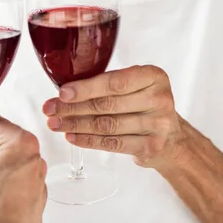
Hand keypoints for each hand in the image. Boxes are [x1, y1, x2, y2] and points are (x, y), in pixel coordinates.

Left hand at [43, 65, 188, 169]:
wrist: (171, 137)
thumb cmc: (143, 104)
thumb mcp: (134, 85)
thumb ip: (107, 82)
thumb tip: (65, 90)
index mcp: (153, 76)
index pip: (114, 82)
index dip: (85, 88)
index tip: (62, 93)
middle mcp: (159, 98)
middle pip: (107, 104)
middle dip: (73, 107)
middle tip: (50, 109)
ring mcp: (157, 124)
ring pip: (107, 125)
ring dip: (75, 125)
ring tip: (55, 124)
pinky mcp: (150, 146)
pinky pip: (112, 143)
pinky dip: (88, 140)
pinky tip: (72, 136)